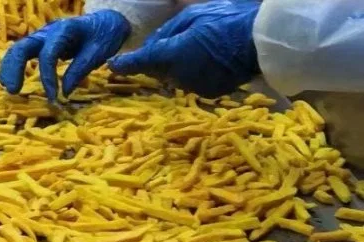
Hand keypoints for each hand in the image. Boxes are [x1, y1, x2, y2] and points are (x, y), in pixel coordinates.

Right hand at [0, 11, 131, 101]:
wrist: (105, 22)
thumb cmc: (104, 36)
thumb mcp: (98, 52)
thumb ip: (80, 69)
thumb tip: (65, 92)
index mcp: (65, 30)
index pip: (48, 54)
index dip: (47, 77)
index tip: (53, 98)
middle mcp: (49, 31)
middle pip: (23, 46)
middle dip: (15, 68)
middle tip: (14, 91)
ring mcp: (42, 37)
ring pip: (18, 49)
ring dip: (9, 69)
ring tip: (10, 89)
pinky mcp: (39, 44)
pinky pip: (21, 53)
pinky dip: (13, 67)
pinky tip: (10, 82)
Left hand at [108, 1, 259, 98]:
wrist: (262, 41)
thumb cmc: (227, 20)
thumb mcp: (194, 15)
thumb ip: (169, 31)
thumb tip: (153, 44)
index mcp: (171, 54)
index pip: (141, 61)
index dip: (125, 64)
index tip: (113, 65)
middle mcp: (178, 75)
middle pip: (158, 70)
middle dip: (158, 59)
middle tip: (174, 42)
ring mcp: (192, 87)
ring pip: (175, 77)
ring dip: (178, 66)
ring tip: (200, 48)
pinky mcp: (207, 93)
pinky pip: (193, 82)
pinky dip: (196, 73)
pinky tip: (211, 59)